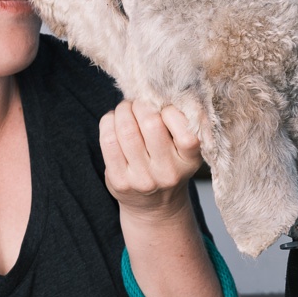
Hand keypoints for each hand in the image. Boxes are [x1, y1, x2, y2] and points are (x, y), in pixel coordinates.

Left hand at [99, 100, 203, 217]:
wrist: (155, 207)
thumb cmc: (170, 166)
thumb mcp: (186, 151)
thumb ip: (181, 124)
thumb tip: (159, 89)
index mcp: (190, 161)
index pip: (185, 128)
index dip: (170, 109)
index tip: (163, 108)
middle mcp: (168, 172)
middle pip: (150, 122)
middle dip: (141, 104)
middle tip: (138, 103)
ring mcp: (143, 179)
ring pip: (126, 129)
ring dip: (123, 110)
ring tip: (125, 110)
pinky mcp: (120, 181)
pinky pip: (108, 140)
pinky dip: (108, 122)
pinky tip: (113, 121)